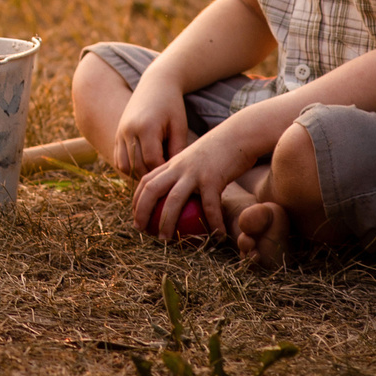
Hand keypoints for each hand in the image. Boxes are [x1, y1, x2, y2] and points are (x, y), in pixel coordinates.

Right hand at [112, 74, 192, 178]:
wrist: (155, 83)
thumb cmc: (172, 105)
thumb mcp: (179, 126)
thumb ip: (177, 150)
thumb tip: (174, 174)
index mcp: (146, 127)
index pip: (152, 161)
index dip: (163, 171)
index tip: (175, 175)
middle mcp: (129, 130)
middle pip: (137, 166)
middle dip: (151, 175)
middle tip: (166, 179)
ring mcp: (120, 132)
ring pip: (124, 165)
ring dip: (137, 173)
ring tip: (154, 174)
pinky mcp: (118, 133)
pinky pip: (119, 158)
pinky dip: (129, 167)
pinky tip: (144, 167)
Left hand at [132, 123, 259, 242]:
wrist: (239, 135)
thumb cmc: (220, 150)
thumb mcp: (195, 159)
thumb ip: (185, 173)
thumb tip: (181, 195)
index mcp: (173, 163)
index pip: (146, 180)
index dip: (137, 199)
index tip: (136, 216)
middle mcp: (179, 167)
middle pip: (152, 189)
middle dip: (142, 211)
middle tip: (141, 230)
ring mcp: (194, 172)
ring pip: (173, 200)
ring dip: (167, 222)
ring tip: (166, 240)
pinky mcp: (213, 178)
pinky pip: (210, 206)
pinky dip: (213, 223)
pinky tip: (218, 236)